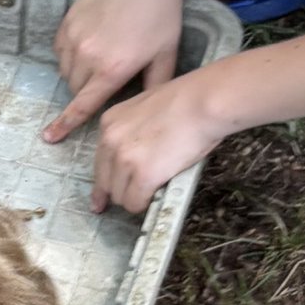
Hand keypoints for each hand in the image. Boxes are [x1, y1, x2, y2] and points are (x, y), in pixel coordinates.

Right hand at [45, 0, 187, 143]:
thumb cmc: (160, 14)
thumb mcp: (166, 55)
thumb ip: (154, 87)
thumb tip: (145, 112)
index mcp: (113, 69)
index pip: (82, 105)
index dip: (65, 124)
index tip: (49, 137)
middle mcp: (88, 56)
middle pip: (74, 89)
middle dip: (87, 91)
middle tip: (109, 77)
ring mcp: (74, 37)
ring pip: (66, 70)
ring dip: (78, 73)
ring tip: (102, 58)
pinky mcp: (67, 22)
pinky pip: (60, 50)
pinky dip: (71, 54)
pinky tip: (91, 43)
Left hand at [88, 73, 226, 213]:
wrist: (204, 103)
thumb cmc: (188, 100)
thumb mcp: (147, 107)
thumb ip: (135, 128)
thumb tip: (142, 149)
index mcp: (110, 122)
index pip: (100, 160)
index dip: (107, 178)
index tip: (104, 196)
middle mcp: (110, 140)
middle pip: (105, 181)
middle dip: (120, 190)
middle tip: (136, 196)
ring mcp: (125, 159)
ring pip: (120, 196)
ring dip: (135, 198)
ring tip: (154, 191)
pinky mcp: (143, 175)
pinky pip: (135, 203)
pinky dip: (145, 204)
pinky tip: (156, 198)